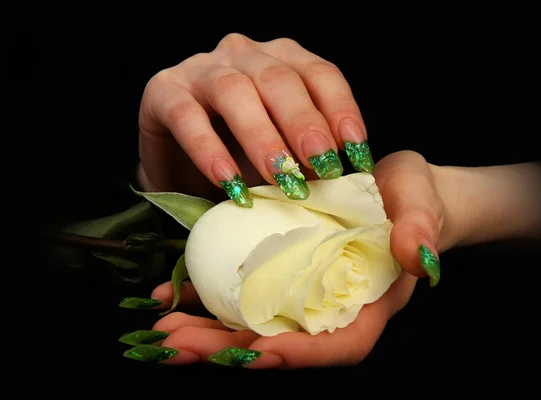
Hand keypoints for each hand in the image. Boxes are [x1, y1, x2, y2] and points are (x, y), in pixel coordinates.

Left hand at [119, 151, 448, 368]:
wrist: (391, 187)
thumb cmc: (413, 200)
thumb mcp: (421, 204)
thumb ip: (421, 227)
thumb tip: (416, 255)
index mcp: (367, 305)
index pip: (338, 345)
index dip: (299, 355)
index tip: (258, 352)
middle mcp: (328, 308)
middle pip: (281, 343)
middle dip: (229, 350)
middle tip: (178, 344)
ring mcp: (300, 293)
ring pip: (253, 323)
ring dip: (206, 331)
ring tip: (163, 327)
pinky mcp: (278, 272)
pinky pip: (242, 292)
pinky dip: (205, 295)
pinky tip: (171, 291)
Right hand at [137, 33, 373, 204]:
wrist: (178, 161)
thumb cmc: (237, 154)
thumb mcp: (280, 151)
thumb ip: (306, 156)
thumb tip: (342, 179)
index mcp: (281, 60)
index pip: (319, 73)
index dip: (340, 109)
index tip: (355, 151)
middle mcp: (244, 55)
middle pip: (279, 79)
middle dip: (304, 124)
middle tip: (323, 165)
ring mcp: (201, 68)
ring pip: (235, 91)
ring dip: (262, 137)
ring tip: (281, 177)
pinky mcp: (163, 91)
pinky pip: (187, 116)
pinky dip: (209, 150)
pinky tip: (228, 181)